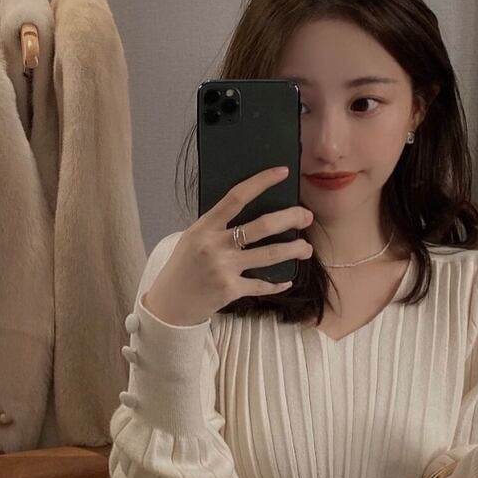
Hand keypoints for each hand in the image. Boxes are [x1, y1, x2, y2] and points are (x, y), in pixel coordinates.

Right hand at [141, 166, 314, 326]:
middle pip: (263, 226)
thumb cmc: (183, 267)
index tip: (282, 172)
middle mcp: (215, 245)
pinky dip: (278, 284)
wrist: (170, 304)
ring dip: (294, 250)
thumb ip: (216, 225)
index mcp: (205, 227)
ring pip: (269, 255)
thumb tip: (247, 210)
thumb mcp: (192, 238)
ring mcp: (224, 268)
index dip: (262, 182)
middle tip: (306, 216)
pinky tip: (288, 280)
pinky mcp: (231, 290)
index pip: (237, 196)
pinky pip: (262, 284)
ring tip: (306, 249)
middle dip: (290, 218)